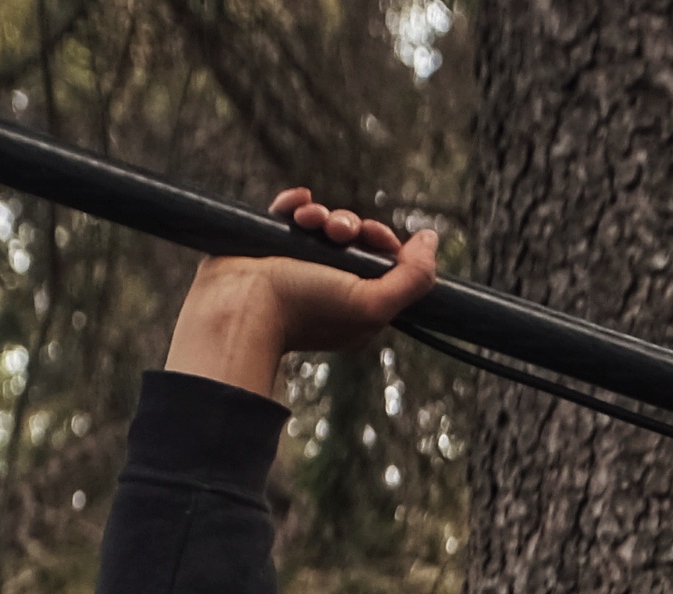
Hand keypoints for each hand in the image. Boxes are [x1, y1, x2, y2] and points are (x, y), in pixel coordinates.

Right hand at [166, 193, 435, 392]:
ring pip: (324, 223)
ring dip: (323, 215)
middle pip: (355, 237)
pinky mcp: (268, 245)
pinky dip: (295, 204)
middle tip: (339, 231)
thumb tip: (431, 239)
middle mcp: (329, 283)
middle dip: (351, 225)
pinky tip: (297, 204)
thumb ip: (413, 278)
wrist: (242, 305)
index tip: (373, 236)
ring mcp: (297, 264)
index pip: (383, 261)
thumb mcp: (373, 304)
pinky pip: (289, 212)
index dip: (383, 240)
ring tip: (311, 221)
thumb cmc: (306, 310)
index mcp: (356, 304)